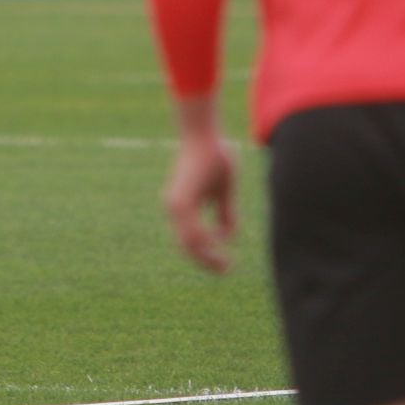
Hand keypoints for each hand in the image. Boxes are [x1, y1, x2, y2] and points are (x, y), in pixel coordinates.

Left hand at [164, 129, 236, 273]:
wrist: (202, 133)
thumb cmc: (214, 156)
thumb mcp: (223, 190)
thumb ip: (225, 212)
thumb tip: (230, 235)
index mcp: (181, 206)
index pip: (189, 239)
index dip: (205, 253)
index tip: (224, 262)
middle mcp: (174, 207)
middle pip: (187, 246)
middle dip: (206, 261)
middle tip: (225, 270)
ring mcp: (176, 205)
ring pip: (188, 243)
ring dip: (207, 256)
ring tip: (226, 265)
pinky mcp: (182, 200)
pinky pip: (193, 230)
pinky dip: (207, 241)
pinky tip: (222, 244)